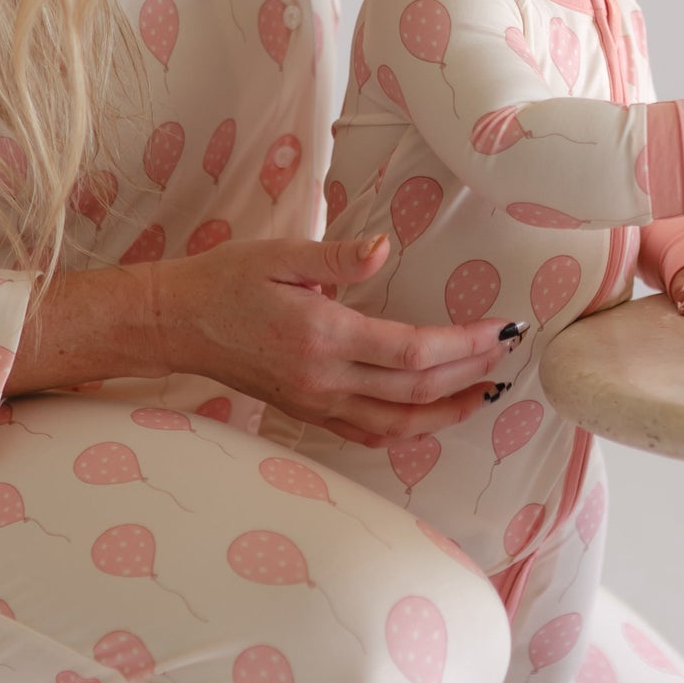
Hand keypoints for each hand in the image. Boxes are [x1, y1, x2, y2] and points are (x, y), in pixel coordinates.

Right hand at [151, 233, 513, 446]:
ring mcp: (315, 403)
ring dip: (447, 412)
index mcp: (323, 336)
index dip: (464, 345)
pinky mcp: (307, 412)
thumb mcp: (279, 255)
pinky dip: (407, 431)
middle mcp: (324, 379)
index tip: (500, 330)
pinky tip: (429, 417)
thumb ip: (336, 258)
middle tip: (507, 356)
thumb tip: (383, 248)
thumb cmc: (226, 281)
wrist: (176, 323)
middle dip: (469, 376)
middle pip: (415, 392)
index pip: (412, 351)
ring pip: (396, 425)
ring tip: (484, 392)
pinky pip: (367, 434)